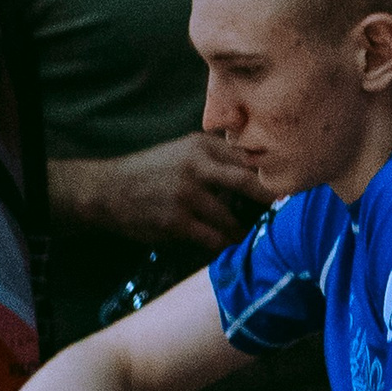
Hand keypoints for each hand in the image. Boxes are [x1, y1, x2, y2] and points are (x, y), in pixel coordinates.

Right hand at [54, 136, 261, 254]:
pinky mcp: (176, 222)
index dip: (268, 171)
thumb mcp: (180, 152)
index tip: (285, 182)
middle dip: (267, 198)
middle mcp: (196, 165)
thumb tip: (252, 166)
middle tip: (281, 209)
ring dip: (242, 230)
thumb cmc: (147, 173)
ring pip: (231, 217)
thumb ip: (213, 156)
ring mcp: (186, 195)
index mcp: (201, 145)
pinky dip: (222, 244)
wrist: (106, 191)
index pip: (246, 156)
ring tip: (247, 234)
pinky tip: (225, 245)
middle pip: (248, 181)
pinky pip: (211, 238)